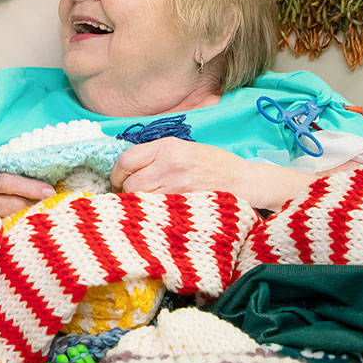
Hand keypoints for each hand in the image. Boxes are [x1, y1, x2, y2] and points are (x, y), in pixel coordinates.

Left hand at [109, 137, 313, 210]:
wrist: (246, 182)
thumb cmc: (214, 164)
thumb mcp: (185, 148)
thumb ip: (156, 155)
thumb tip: (127, 167)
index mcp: (167, 147)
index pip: (126, 160)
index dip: (116, 174)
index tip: (118, 181)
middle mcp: (169, 165)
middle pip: (129, 184)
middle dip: (127, 192)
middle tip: (133, 196)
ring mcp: (177, 188)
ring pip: (139, 201)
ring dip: (138, 206)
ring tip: (146, 206)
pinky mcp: (185, 207)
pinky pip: (155, 214)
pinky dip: (152, 215)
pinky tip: (157, 215)